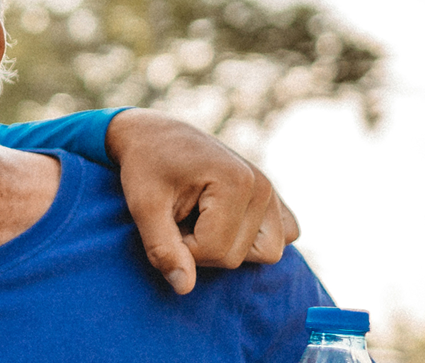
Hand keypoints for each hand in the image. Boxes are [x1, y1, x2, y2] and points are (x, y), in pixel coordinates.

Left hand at [106, 108, 300, 294]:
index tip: (165, 221)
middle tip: (179, 216)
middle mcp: (263, 187)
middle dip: (200, 248)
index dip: (181, 248)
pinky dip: (252, 239)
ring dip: (226, 246)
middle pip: (237, 257)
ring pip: (265, 254)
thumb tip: (184, 288)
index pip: (215, 251)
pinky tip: (224, 220)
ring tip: (200, 219)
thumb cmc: (146, 167)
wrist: (156, 136)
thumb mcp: (143, 206)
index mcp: (237, 181)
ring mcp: (274, 194)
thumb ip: (162, 248)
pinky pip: (281, 238)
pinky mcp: (276, 202)